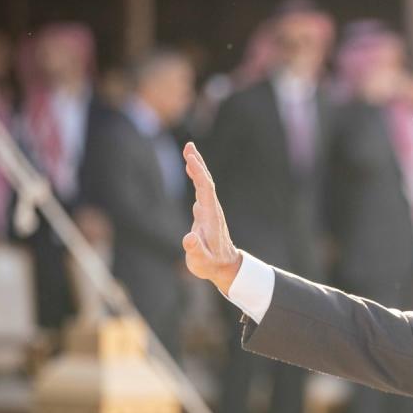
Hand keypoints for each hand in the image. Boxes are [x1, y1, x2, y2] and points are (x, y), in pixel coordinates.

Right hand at [181, 142, 241, 293]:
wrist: (224, 267)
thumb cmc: (210, 264)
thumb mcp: (200, 260)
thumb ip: (195, 249)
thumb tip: (189, 238)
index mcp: (210, 217)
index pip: (206, 190)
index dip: (199, 173)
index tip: (189, 158)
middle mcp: (212, 210)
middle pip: (206, 182)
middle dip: (198, 164)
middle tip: (189, 146)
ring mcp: (210, 210)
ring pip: (204, 184)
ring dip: (197, 167)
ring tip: (189, 150)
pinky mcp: (206, 213)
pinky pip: (201, 190)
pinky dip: (196, 177)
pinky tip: (191, 169)